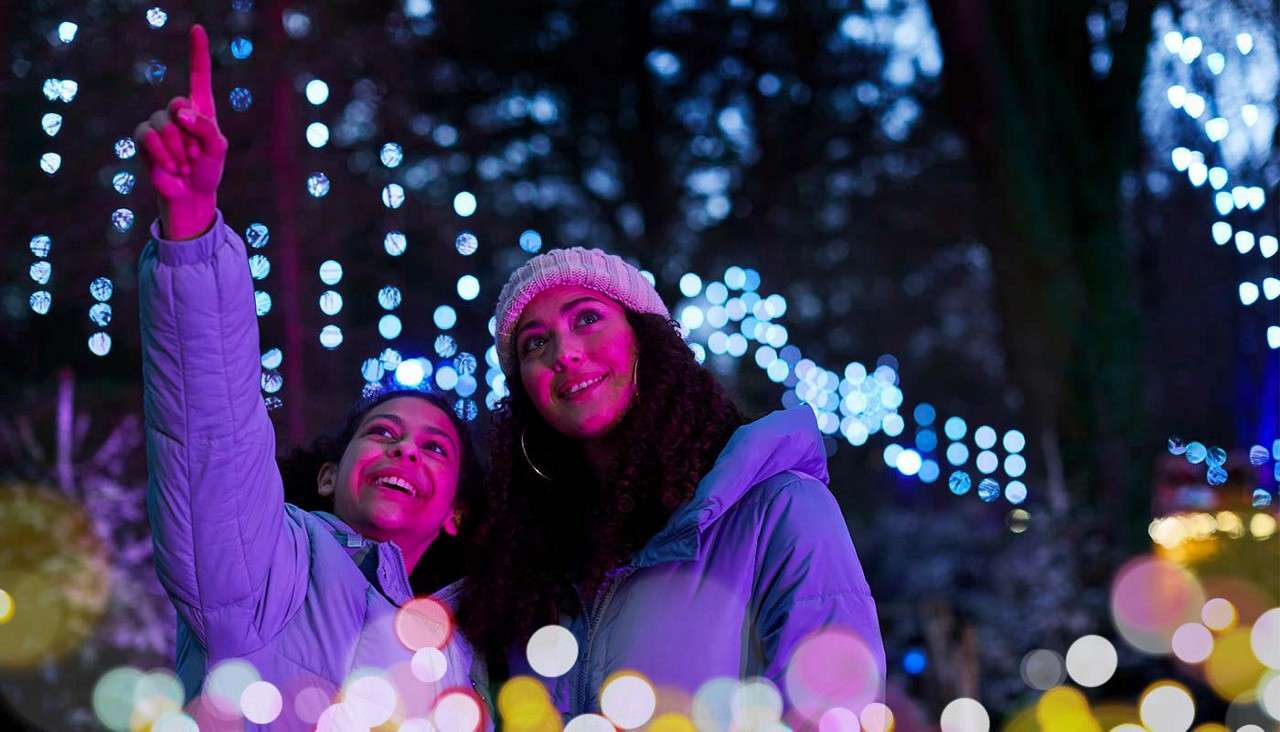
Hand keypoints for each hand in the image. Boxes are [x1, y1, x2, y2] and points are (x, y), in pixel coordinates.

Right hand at [133, 25, 226, 239]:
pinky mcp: (144, 138)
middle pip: (179, 105)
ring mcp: (159, 123)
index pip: (198, 75)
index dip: (198, 52)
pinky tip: (171, 167)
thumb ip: (205, 128)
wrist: (191, 195)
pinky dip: (162, 153)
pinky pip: (148, 135)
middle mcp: (178, 111)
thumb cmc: (208, 171)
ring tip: (185, 165)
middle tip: (196, 156)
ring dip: (178, 149)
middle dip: (191, 134)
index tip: (198, 28)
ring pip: (164, 123)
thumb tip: (178, 112)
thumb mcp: (218, 149)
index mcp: (201, 109)